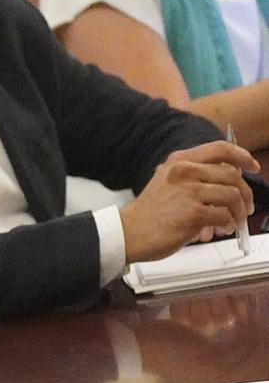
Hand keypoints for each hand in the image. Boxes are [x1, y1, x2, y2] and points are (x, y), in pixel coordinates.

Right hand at [121, 141, 255, 260]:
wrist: (129, 233)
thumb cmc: (150, 212)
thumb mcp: (167, 181)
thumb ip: (194, 176)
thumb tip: (228, 181)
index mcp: (180, 161)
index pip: (221, 149)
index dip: (242, 156)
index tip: (253, 167)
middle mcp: (185, 172)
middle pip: (232, 175)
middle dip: (245, 194)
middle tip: (246, 207)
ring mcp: (189, 192)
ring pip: (232, 196)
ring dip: (240, 212)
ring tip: (235, 222)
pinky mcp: (193, 214)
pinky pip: (224, 216)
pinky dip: (228, 224)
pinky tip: (222, 229)